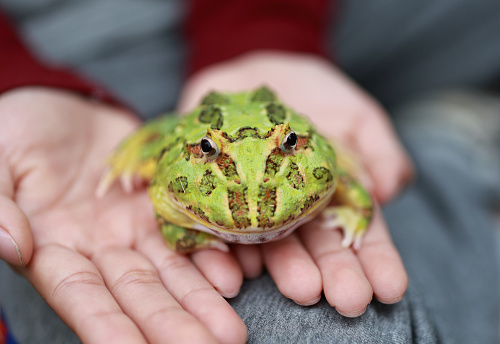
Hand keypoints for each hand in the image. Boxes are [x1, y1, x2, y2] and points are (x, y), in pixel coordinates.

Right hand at [0, 88, 245, 342]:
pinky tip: (235, 274)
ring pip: (171, 271)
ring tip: (232, 329)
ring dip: (201, 301)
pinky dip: (210, 253)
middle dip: (172, 324)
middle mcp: (99, 249)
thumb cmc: (13, 130)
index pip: (84, 298)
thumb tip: (15, 247)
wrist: (60, 103)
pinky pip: (187, 232)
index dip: (111, 327)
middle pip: (139, 293)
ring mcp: (133, 228)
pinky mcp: (159, 203)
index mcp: (54, 249)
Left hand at [179, 51, 409, 315]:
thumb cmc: (312, 95)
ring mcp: (253, 206)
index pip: (357, 233)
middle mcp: (292, 210)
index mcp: (330, 198)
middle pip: (315, 247)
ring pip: (269, 244)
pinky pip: (216, 224)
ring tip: (303, 290)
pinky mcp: (214, 195)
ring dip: (287, 270)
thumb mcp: (356, 115)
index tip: (391, 289)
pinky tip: (239, 269)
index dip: (375, 260)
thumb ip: (378, 147)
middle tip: (350, 301)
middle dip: (334, 275)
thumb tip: (390, 188)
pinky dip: (225, 249)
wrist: (253, 75)